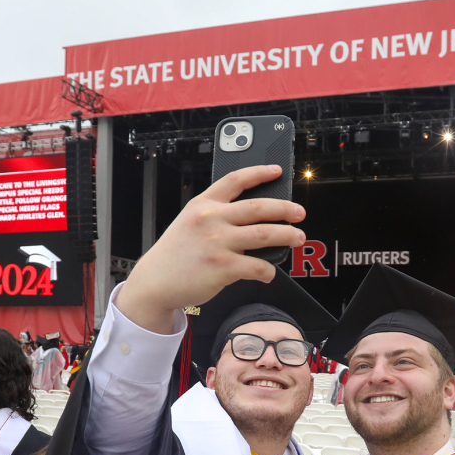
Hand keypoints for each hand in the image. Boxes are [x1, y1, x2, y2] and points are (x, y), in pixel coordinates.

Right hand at [118, 164, 305, 333]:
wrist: (154, 283)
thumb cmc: (174, 256)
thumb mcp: (188, 224)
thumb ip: (215, 216)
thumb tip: (253, 222)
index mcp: (203, 205)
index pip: (235, 180)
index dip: (259, 172)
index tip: (277, 171)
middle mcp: (211, 219)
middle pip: (259, 207)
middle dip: (285, 209)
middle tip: (299, 213)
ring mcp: (217, 242)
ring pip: (264, 234)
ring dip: (287, 235)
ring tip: (298, 238)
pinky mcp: (223, 267)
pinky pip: (257, 266)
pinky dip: (268, 271)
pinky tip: (268, 272)